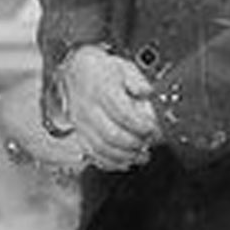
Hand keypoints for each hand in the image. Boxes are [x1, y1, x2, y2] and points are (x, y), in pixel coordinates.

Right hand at [61, 46, 159, 170]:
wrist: (75, 71)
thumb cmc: (101, 70)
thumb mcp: (123, 66)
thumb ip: (137, 80)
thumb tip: (147, 92)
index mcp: (102, 90)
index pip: (123, 113)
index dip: (141, 125)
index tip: (154, 129)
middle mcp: (89, 108)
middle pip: (112, 135)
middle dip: (135, 143)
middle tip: (150, 143)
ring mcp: (82, 123)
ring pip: (102, 148)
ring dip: (125, 156)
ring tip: (141, 156)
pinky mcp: (79, 133)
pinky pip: (92, 154)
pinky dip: (110, 162)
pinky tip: (125, 163)